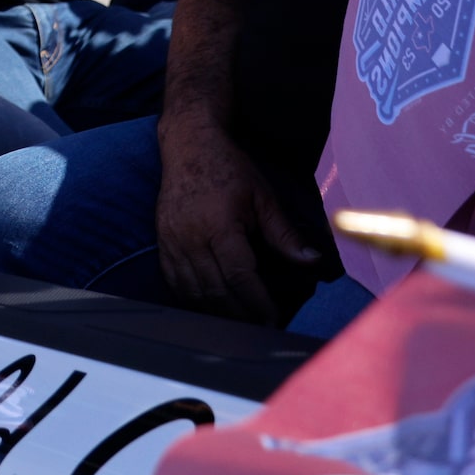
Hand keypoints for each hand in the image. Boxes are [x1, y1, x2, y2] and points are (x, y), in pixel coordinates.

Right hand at [155, 116, 323, 324]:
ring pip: (192, 292)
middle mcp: (192, 237)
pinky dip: (192, 300)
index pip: (239, 276)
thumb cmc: (228, 168)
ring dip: (216, 313)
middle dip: (240, 315)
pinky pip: (174, 282)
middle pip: (215, 291)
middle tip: (260, 329)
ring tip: (239, 324)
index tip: (273, 319)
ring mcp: (172, 242)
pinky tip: (210, 307)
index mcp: (219, 225)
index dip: (256, 302)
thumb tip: (312, 261)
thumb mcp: (263, 197)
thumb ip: (284, 234)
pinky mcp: (162, 243)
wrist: (188, 145)